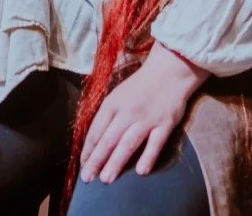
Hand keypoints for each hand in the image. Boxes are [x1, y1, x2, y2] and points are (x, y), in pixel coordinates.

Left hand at [80, 42, 208, 183]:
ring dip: (116, 162)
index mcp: (112, 104)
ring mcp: (146, 119)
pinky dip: (148, 157)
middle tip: (88, 178)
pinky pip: (155, 143)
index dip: (88, 149)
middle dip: (96, 160)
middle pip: (108, 139)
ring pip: (128, 143)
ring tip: (106, 179)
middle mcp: (127, 112)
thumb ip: (107, 116)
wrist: (168, 72)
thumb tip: (94, 140)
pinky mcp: (165, 124)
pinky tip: (141, 172)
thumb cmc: (140, 86)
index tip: (83, 165)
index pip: (95, 130)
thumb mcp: (117, 95)